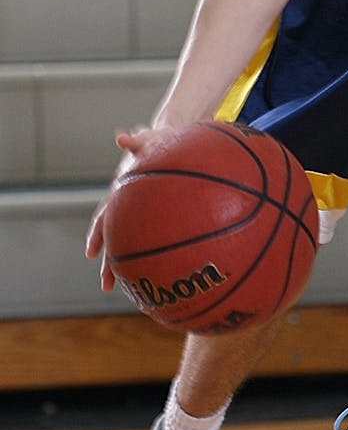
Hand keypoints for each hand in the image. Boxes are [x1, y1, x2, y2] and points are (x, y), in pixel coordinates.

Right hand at [85, 126, 161, 290]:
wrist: (174, 144)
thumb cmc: (161, 142)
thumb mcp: (149, 140)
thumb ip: (136, 140)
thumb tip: (121, 137)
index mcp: (123, 193)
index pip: (106, 216)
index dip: (97, 234)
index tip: (89, 253)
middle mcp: (129, 208)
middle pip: (115, 240)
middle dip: (109, 264)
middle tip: (106, 286)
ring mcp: (143, 214)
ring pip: (134, 245)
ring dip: (129, 267)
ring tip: (129, 292)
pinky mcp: (161, 217)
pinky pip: (158, 239)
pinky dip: (157, 256)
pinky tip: (164, 275)